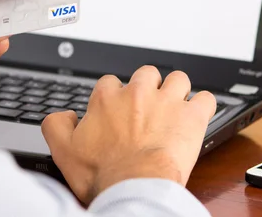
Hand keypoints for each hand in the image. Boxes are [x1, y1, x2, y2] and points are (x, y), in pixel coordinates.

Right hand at [41, 66, 215, 204]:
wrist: (133, 188)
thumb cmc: (102, 174)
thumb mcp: (63, 150)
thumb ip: (56, 125)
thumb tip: (64, 115)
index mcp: (107, 98)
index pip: (111, 83)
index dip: (115, 97)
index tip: (119, 112)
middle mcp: (137, 93)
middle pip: (146, 74)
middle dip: (149, 87)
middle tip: (149, 108)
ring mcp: (167, 102)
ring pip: (178, 79)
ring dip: (177, 91)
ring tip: (175, 108)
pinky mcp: (191, 116)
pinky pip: (205, 98)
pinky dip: (203, 106)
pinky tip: (197, 116)